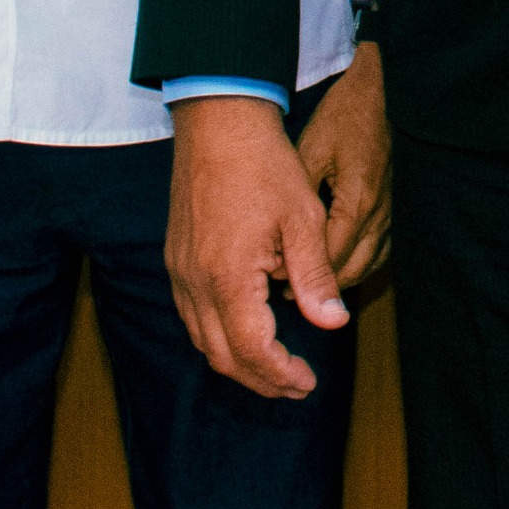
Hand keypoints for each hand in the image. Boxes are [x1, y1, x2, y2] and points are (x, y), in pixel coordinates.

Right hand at [166, 93, 348, 397]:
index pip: (252, 350)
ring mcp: (179, 271)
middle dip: (260, 380)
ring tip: (275, 367)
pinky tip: (246, 330)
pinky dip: (218, 336)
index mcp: (228, 276)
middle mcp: (195, 282)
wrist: (219, 122)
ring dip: (238, 361)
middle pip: (222, 356)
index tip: (308, 382)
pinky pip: (191, 316)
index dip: (280, 374)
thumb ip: (316, 277)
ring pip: (201, 340)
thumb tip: (332, 324)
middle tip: (295, 386)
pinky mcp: (176, 259)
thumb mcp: (303, 220)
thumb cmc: (265, 166)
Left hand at [298, 43, 391, 288]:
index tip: (275, 283)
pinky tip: (337, 266)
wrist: (375, 91)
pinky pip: (379, 251)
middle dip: (320, 284)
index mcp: (357, 201)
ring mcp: (388, 210)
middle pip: (352, 268)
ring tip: (306, 283)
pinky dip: (357, 264)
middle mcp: (379, 212)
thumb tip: (278, 239)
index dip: (303, 274)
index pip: (331, 256)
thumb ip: (299, 198)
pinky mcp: (389, 206)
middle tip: (286, 292)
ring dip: (339, 278)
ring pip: (368, 264)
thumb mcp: (310, 151)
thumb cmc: (341, 117)